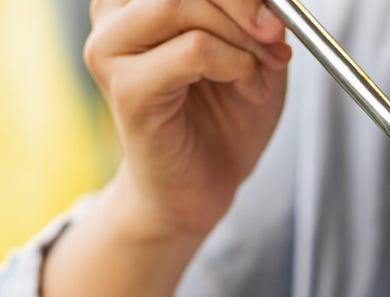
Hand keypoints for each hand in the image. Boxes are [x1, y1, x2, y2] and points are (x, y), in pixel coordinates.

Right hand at [84, 0, 291, 241]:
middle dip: (243, 0)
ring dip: (242, 36)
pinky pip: (193, 51)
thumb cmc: (225, 115)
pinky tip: (251, 89)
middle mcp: (114, 14)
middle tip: (277, 34)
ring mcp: (111, 50)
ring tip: (265, 68)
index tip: (276, 7)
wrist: (204, 184)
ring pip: (179, 4)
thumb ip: (254, 10)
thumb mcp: (253, 46)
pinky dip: (237, 65)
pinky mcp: (127, 90)